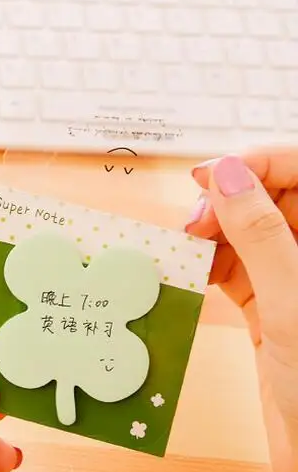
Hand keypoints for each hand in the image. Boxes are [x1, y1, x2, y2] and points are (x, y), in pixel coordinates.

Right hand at [186, 151, 297, 471]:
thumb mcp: (291, 305)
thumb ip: (261, 234)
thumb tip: (226, 173)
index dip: (260, 163)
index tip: (214, 175)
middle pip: (272, 196)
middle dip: (228, 197)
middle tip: (192, 221)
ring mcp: (292, 282)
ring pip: (248, 231)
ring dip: (212, 229)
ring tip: (184, 244)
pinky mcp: (268, 309)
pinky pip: (234, 268)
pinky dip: (206, 263)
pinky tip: (186, 267)